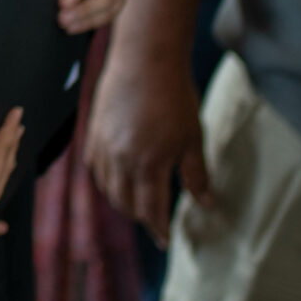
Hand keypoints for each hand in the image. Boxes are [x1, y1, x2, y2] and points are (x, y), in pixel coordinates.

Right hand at [86, 47, 209, 246]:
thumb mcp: (193, 138)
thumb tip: (206, 203)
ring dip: (121, 199)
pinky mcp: (93, 131)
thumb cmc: (174, 97)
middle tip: (153, 222)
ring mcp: (104, 145)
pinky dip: (104, 178)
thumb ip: (196, 174)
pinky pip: (94, 165)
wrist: (145, 60)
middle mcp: (122, 159)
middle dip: (140, 217)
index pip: (151, 209)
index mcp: (150, 163)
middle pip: (125, 202)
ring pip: (107, 186)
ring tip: (135, 202)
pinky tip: (116, 177)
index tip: (166, 239)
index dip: (158, 228)